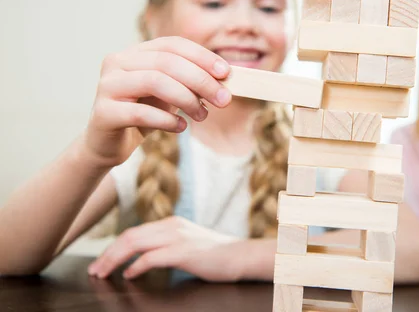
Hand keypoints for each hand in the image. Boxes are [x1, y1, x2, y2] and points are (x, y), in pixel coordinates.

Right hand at [82, 36, 231, 167]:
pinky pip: (140, 112)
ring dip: (186, 99)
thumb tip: (226, 79)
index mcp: (135, 52)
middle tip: (224, 99)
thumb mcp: (171, 94)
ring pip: (154, 82)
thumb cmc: (145, 114)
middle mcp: (118, 62)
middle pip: (167, 62)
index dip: (202, 56)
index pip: (173, 44)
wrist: (110, 143)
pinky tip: (181, 127)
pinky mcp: (103, 112)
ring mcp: (107, 85)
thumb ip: (192, 83)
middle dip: (201, 80)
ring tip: (203, 115)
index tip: (226, 73)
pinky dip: (167, 120)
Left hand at [87, 216, 243, 281]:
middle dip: (108, 253)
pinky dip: (136, 266)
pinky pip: (151, 257)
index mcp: (171, 223)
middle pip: (130, 236)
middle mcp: (171, 226)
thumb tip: (141, 258)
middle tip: (95, 270)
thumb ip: (167, 245)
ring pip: (135, 243)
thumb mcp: (188, 243)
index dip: (114, 247)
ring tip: (104, 272)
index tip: (102, 262)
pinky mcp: (183, 252)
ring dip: (115, 259)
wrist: (241, 256)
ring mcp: (177, 237)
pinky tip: (130, 275)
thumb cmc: (217, 255)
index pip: (135, 232)